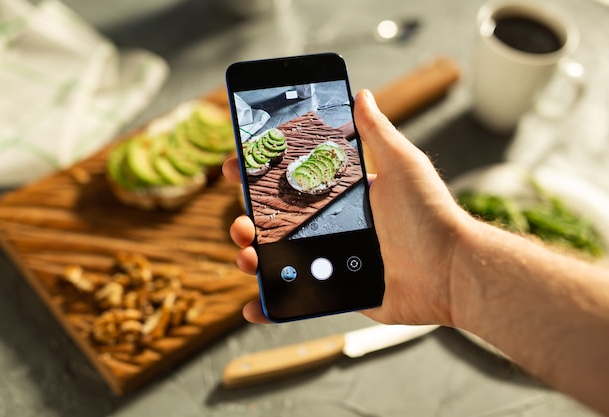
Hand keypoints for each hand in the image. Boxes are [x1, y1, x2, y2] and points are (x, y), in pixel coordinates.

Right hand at [223, 89, 470, 325]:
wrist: (450, 271)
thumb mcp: (402, 165)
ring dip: (252, 256)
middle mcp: (334, 226)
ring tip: (246, 255)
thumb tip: (362, 94)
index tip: (237, 166)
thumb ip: (377, 132)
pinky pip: (297, 298)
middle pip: (278, 221)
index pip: (292, 181)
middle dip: (249, 218)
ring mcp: (332, 260)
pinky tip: (256, 304)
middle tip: (242, 221)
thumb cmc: (430, 216)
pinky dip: (272, 303)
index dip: (262, 174)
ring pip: (279, 259)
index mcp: (343, 196)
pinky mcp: (337, 292)